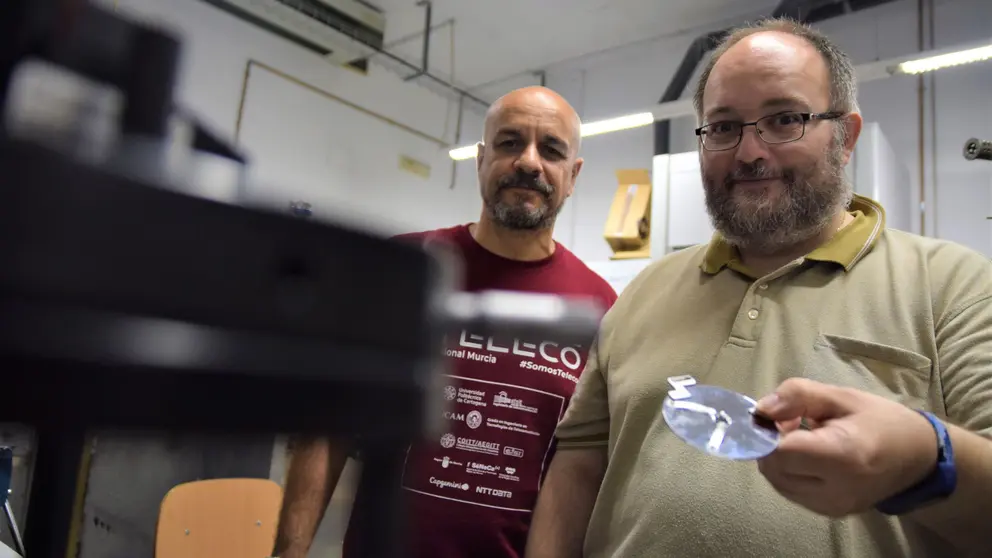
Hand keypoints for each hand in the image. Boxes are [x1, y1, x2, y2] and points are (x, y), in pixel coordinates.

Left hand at [754, 378, 938, 516]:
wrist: (919, 457)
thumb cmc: (881, 420)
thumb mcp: (841, 396)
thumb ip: (798, 396)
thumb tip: (761, 410)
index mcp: (842, 456)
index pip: (780, 452)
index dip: (769, 432)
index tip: (779, 415)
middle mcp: (836, 489)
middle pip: (774, 469)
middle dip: (770, 444)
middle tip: (790, 422)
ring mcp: (832, 507)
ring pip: (778, 482)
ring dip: (778, 458)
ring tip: (802, 438)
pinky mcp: (830, 513)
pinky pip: (791, 491)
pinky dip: (789, 472)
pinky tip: (808, 456)